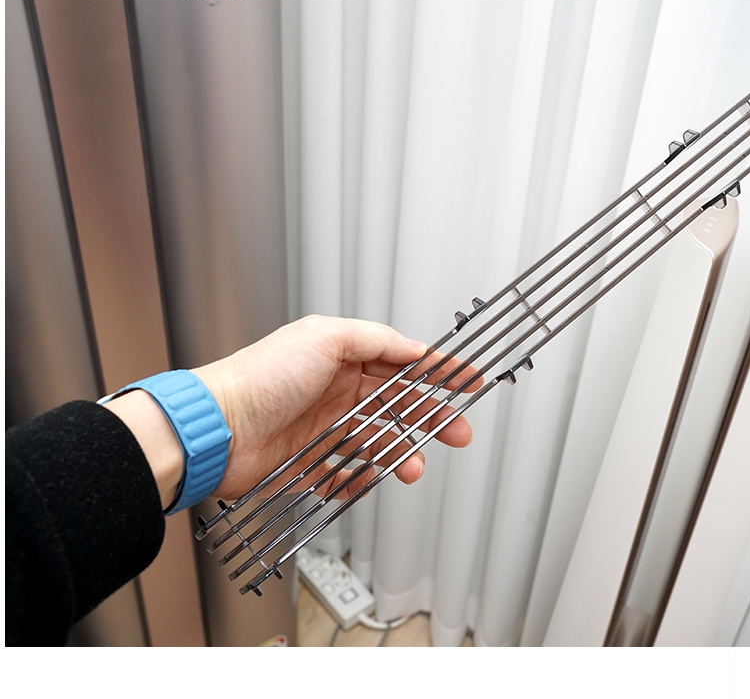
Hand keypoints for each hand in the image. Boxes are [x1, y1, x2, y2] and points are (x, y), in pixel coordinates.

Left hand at [192, 315, 481, 500]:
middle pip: (398, 406)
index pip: (402, 362)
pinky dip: (359, 479)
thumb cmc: (258, 378)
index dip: (438, 372)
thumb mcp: (323, 337)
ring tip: (412, 467)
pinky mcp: (308, 462)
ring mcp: (323, 427)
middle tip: (457, 432)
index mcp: (342, 358)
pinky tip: (366, 479)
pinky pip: (345, 474)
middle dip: (432, 419)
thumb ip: (375, 340)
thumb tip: (414, 348)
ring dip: (401, 454)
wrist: (215, 429)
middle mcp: (335, 391)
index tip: (467, 380)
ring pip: (378, 442)